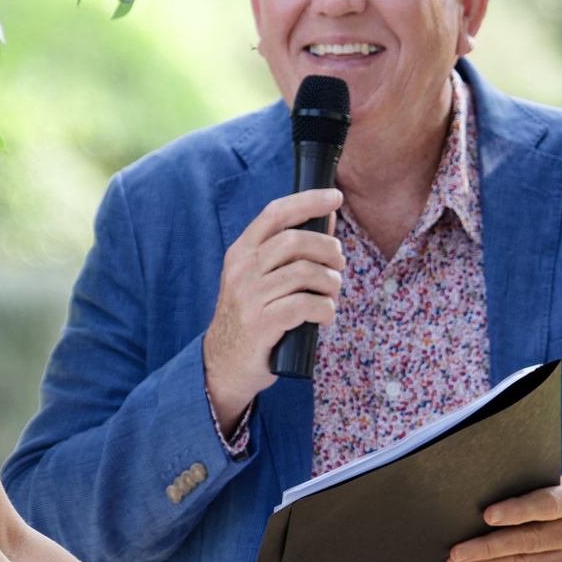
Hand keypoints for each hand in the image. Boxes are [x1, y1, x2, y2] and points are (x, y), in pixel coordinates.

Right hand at [203, 188, 346, 425]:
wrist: (223, 364)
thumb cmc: (252, 317)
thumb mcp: (260, 279)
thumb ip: (288, 252)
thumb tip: (327, 217)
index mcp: (241, 252)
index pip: (275, 213)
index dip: (308, 201)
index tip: (334, 196)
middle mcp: (242, 270)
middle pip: (295, 240)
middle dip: (328, 249)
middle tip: (338, 264)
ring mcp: (250, 296)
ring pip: (305, 272)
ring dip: (331, 282)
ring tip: (331, 294)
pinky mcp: (262, 323)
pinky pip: (305, 304)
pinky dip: (325, 309)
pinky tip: (325, 316)